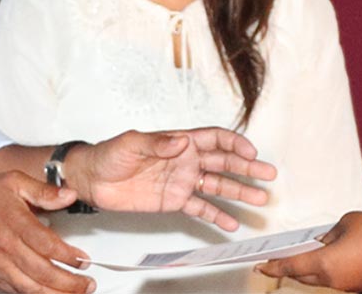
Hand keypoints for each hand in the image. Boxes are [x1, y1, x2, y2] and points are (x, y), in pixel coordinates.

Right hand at [0, 171, 93, 293]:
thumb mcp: (12, 182)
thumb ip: (43, 191)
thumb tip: (69, 195)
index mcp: (13, 222)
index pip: (47, 245)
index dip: (69, 256)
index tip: (83, 259)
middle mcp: (5, 247)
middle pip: (42, 273)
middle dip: (69, 283)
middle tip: (87, 283)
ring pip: (30, 288)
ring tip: (74, 293)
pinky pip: (16, 291)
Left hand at [71, 129, 276, 230]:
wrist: (93, 179)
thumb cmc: (109, 154)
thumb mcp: (132, 144)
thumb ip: (158, 143)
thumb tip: (182, 141)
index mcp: (179, 141)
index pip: (215, 139)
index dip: (235, 144)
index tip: (250, 153)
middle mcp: (185, 160)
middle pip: (224, 163)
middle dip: (247, 169)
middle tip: (268, 176)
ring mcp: (182, 182)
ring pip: (217, 186)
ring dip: (239, 193)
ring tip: (259, 200)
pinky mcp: (174, 201)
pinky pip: (200, 208)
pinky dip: (216, 216)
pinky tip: (231, 223)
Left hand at [257, 210, 361, 290]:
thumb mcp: (348, 222)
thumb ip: (330, 232)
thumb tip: (325, 240)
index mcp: (324, 263)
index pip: (290, 265)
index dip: (272, 265)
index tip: (259, 264)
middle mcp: (331, 279)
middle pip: (301, 275)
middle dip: (285, 268)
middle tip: (272, 262)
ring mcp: (346, 284)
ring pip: (317, 278)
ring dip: (305, 269)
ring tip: (296, 257)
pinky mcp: (358, 285)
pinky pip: (332, 278)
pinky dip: (323, 269)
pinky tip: (324, 258)